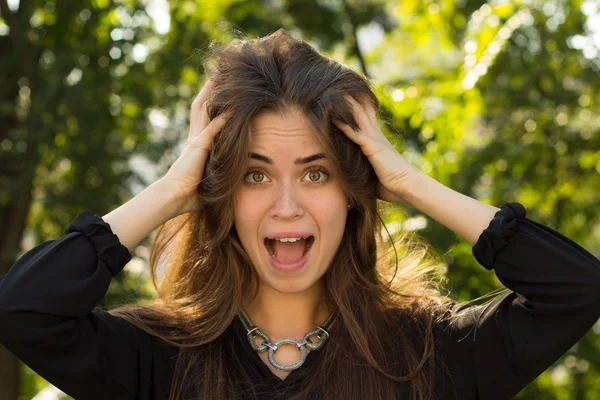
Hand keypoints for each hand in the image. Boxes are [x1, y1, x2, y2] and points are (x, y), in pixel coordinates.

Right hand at [161, 78, 228, 213]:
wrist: (173, 196)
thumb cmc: (189, 194)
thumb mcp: (207, 178)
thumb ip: (215, 172)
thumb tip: (228, 178)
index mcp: (195, 145)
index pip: (202, 118)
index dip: (209, 105)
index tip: (217, 93)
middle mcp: (194, 138)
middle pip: (200, 107)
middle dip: (208, 91)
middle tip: (217, 75)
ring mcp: (196, 141)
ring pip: (203, 111)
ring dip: (212, 95)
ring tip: (221, 79)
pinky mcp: (198, 147)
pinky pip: (212, 128)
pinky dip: (222, 118)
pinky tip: (232, 108)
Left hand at [333, 94, 420, 203]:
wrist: (406, 185)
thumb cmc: (391, 183)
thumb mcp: (374, 170)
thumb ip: (363, 164)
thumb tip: (351, 169)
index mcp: (376, 138)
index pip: (364, 115)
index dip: (355, 104)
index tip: (342, 95)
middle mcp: (375, 134)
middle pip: (359, 109)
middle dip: (347, 98)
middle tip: (334, 86)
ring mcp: (373, 139)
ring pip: (356, 116)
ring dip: (343, 105)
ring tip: (329, 93)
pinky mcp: (372, 147)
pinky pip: (354, 133)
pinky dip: (343, 125)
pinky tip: (331, 118)